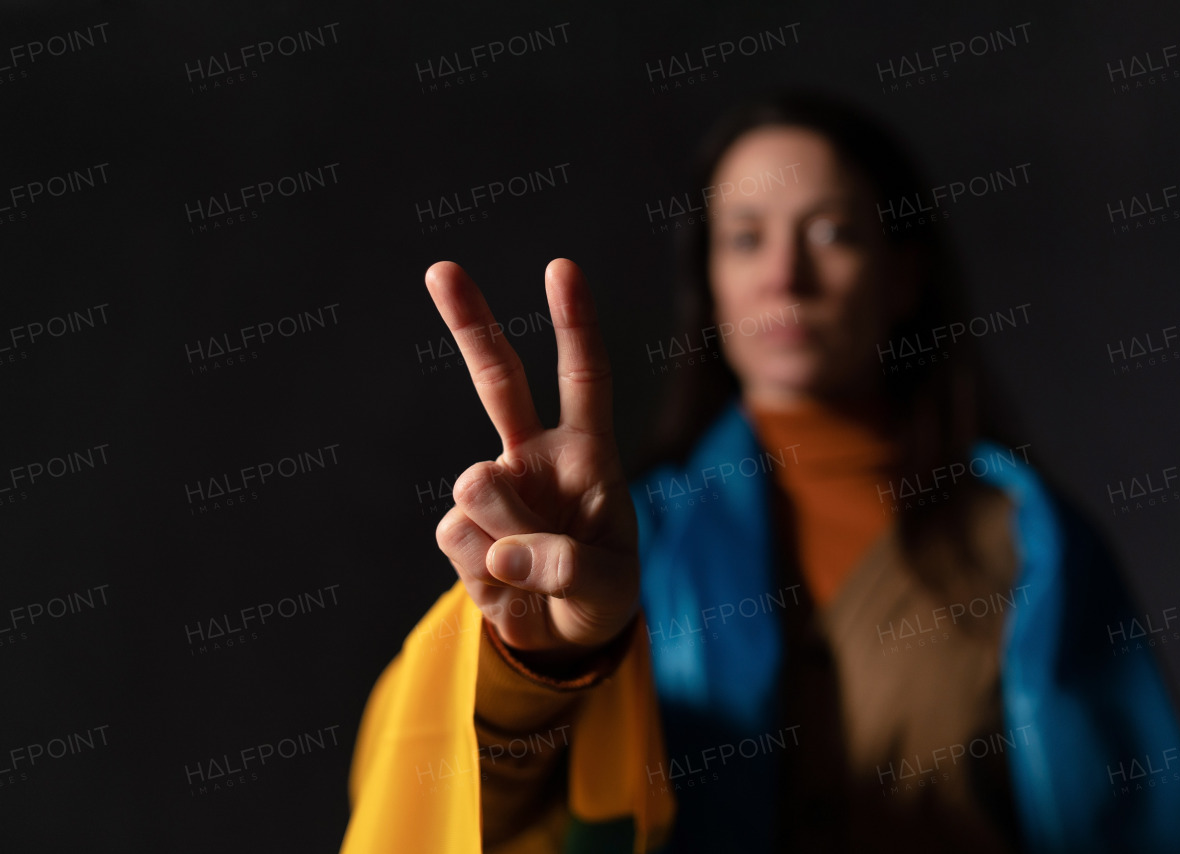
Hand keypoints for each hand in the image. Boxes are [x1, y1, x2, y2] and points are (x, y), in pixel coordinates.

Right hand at [426, 259, 640, 664]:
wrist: (560, 639)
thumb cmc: (600, 595)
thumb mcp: (610, 588)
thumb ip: (568, 566)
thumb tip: (501, 550)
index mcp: (586, 452)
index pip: (583, 379)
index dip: (574, 326)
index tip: (561, 271)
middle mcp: (533, 457)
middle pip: (498, 380)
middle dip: (470, 323)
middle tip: (440, 269)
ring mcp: (492, 490)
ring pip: (478, 487)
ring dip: (509, 535)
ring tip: (536, 569)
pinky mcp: (458, 529)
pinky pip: (459, 538)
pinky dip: (486, 572)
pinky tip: (507, 583)